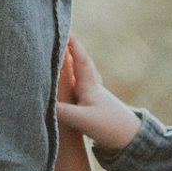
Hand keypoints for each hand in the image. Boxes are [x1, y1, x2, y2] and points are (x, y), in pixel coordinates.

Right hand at [55, 36, 141, 153]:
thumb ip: (61, 111)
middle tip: (62, 37)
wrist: (132, 142)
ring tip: (64, 57)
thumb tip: (39, 102)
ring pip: (82, 76)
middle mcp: (93, 88)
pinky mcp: (95, 110)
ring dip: (73, 66)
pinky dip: (74, 83)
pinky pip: (81, 90)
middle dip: (72, 51)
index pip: (80, 59)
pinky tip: (73, 87)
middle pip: (81, 64)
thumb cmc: (110, 126)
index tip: (64, 29)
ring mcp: (95, 99)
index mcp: (90, 86)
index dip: (72, 44)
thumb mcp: (82, 119)